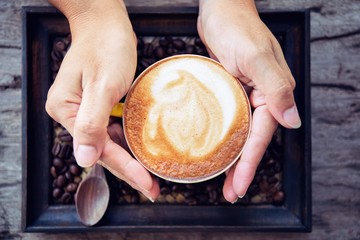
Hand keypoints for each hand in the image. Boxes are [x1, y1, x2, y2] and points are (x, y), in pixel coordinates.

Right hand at [46, 0, 159, 200]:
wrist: (106, 24)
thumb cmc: (105, 47)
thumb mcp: (102, 84)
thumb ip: (92, 123)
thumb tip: (84, 159)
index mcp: (66, 110)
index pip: (99, 148)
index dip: (125, 168)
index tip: (146, 184)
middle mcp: (72, 114)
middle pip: (103, 150)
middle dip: (129, 170)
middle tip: (152, 188)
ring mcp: (83, 111)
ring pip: (109, 143)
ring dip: (130, 160)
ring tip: (150, 176)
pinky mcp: (96, 106)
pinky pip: (112, 130)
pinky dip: (127, 142)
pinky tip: (142, 152)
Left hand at [198, 0, 300, 201]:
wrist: (220, 10)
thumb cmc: (237, 27)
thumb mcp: (256, 57)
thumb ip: (276, 88)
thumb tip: (292, 122)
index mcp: (273, 92)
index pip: (261, 136)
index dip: (250, 164)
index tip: (238, 186)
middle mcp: (262, 97)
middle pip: (252, 140)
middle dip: (241, 168)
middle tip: (230, 193)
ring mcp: (246, 95)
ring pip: (240, 133)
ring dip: (231, 157)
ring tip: (222, 181)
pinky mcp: (231, 91)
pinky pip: (229, 120)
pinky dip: (223, 137)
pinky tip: (214, 149)